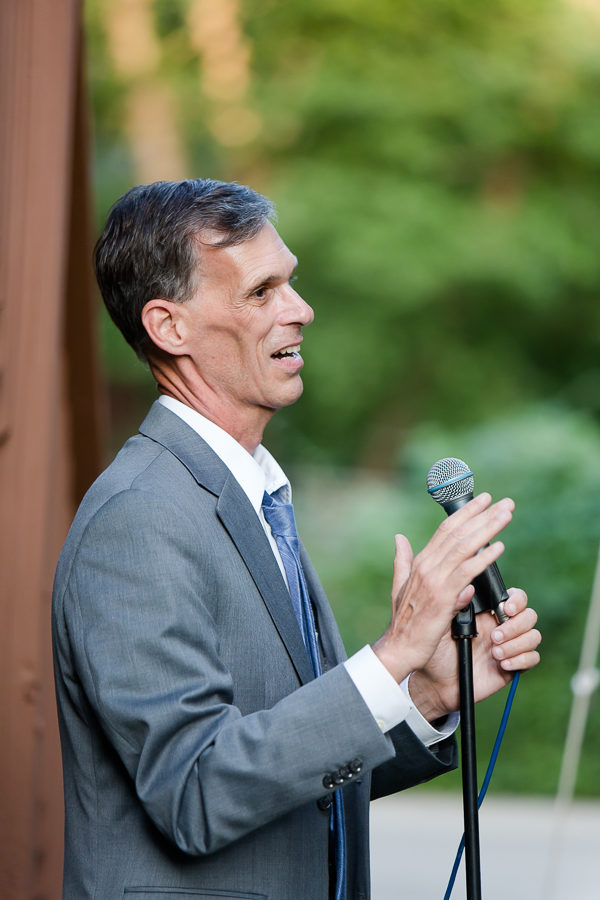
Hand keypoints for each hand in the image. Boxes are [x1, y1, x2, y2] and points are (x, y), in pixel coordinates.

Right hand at [372, 493, 514, 683]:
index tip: (485, 500)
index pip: (446, 530)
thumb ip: (402, 561)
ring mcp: (435, 580)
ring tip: (507, 516)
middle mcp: (427, 566)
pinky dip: (484, 558)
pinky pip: (467, 572)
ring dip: (488, 529)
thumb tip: (400, 538)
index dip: (467, 513)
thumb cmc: (404, 621)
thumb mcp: (399, 586)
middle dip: (484, 515)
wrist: (400, 648)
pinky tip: (499, 548)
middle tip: (506, 503)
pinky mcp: (444, 597)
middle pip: (459, 533)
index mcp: (420, 562)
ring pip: (465, 546)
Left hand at [407, 589, 540, 719]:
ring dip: (517, 644)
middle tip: (493, 637)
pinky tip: (502, 664)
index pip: (515, 597)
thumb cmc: (436, 649)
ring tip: (494, 653)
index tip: (506, 609)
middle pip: (529, 615)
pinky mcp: (513, 665)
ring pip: (533, 636)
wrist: (436, 681)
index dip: (517, 600)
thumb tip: (468, 587)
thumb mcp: (440, 623)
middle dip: (515, 626)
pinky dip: (521, 660)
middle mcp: (502, 626)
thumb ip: (454, 604)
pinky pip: (533, 658)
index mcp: (488, 611)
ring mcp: (510, 646)